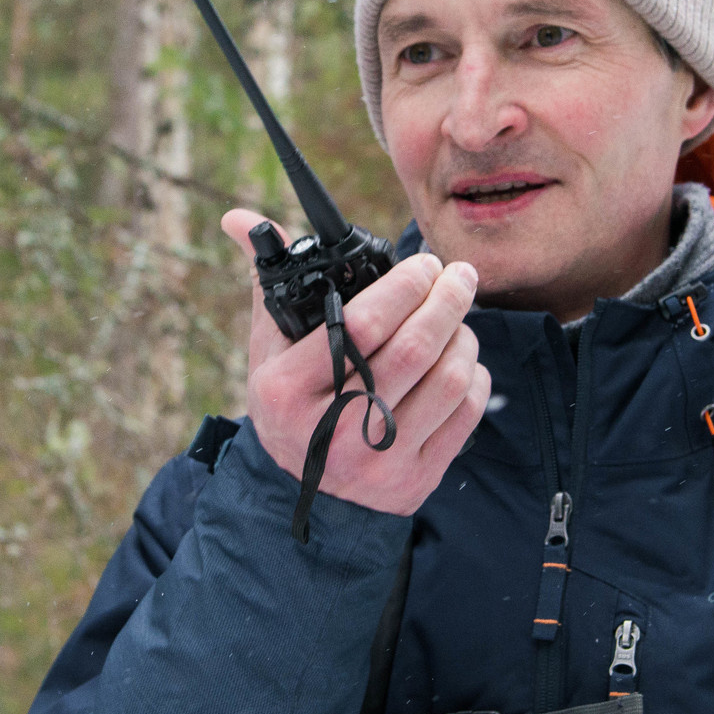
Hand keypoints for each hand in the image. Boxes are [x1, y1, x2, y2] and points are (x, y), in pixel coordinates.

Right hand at [222, 210, 489, 519]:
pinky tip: (461, 359)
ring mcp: (377, 461)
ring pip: (448, 379)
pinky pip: (465, 414)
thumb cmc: (290, 402)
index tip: (423, 264)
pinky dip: (474, 376)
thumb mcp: (268, 349)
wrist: (301, 494)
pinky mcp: (415, 481)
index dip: (403, 286)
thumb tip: (239, 218)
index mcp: (289, 391)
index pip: (361, 326)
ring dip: (463, 335)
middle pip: (414, 349)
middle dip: (447, 300)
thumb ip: (267, 280)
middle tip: (458, 274)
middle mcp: (332, 431)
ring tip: (457, 315)